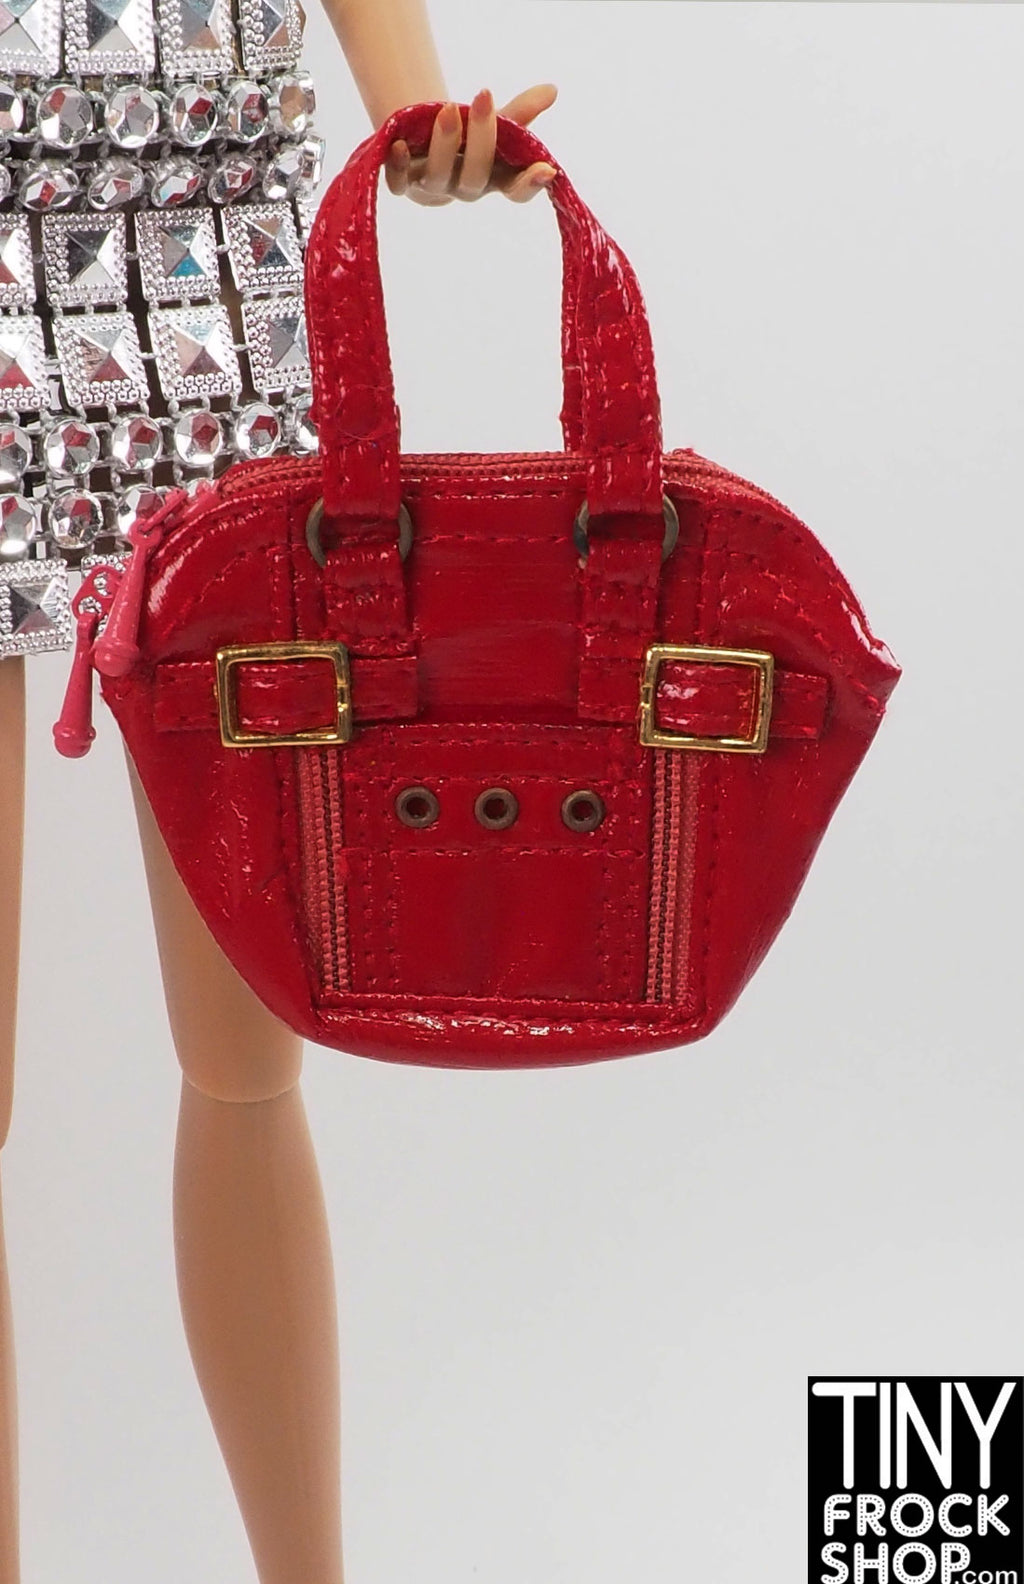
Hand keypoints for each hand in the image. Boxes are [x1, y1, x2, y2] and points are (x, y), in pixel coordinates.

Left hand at [384, 84, 557, 204]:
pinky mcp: (403, 184)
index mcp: (494, 179)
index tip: (546, 169)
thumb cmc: (469, 138)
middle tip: (485, 98)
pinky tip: (399, 145)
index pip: (516, 191)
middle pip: (475, 177)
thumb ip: (521, 113)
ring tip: (450, 108)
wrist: (425, 147)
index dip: (530, 184)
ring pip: (439, 177)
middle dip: (481, 139)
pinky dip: (398, 166)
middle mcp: (465, 188)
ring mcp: (434, 188)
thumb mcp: (496, 124)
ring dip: (445, 144)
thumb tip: (551, 89)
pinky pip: (398, 183)